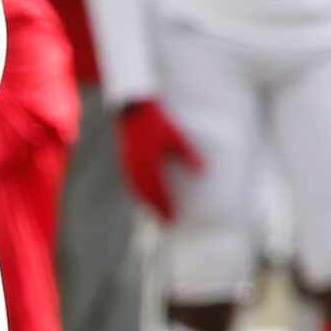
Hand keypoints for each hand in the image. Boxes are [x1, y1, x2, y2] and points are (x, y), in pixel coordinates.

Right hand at [117, 98, 202, 221]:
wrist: (133, 108)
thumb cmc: (157, 121)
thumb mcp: (176, 136)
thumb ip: (189, 154)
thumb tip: (203, 171)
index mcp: (149, 164)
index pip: (157, 191)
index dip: (165, 206)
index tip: (173, 219)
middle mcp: (137, 167)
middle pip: (147, 194)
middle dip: (156, 208)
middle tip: (166, 221)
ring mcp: (129, 163)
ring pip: (139, 188)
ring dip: (148, 201)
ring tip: (157, 211)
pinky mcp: (127, 158)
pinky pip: (134, 180)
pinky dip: (141, 191)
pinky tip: (146, 193)